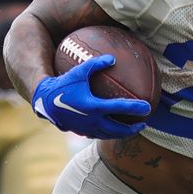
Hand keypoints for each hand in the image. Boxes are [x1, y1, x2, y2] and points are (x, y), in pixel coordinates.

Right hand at [31, 55, 150, 139]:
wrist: (45, 102)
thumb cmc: (63, 84)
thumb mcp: (79, 71)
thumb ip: (96, 64)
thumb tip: (113, 58)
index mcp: (93, 106)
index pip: (119, 108)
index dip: (135, 108)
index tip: (148, 108)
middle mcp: (91, 121)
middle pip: (117, 129)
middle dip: (132, 129)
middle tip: (143, 124)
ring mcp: (86, 129)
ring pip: (108, 135)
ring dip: (121, 134)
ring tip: (130, 130)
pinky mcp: (81, 132)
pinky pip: (98, 135)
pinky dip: (108, 134)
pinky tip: (112, 129)